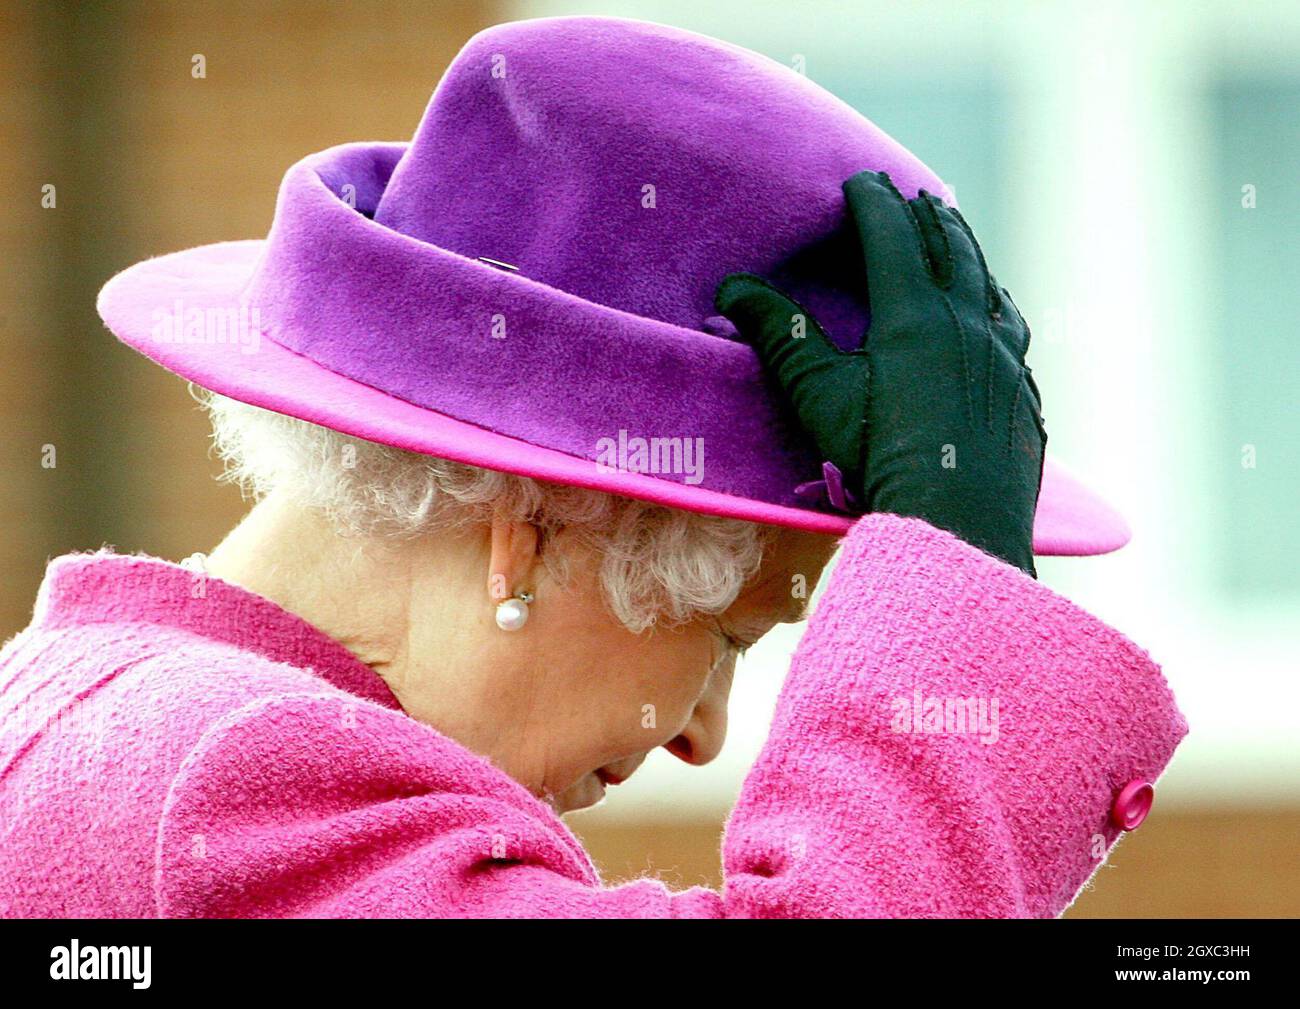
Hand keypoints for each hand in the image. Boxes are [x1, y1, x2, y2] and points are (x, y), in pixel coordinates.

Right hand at [715, 170, 1045, 575]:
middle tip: (908, 193)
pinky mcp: (1022, 389)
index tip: (860, 181)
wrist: (958, 524)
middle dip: (923, 213)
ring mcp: (1003, 354)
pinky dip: (995, 298)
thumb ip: (780, 335)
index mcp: (915, 313)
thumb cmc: (879, 459)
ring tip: (951, 229)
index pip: (892, 235)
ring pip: (986, 279)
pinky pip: (1012, 324)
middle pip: (947, 245)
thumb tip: (732, 289)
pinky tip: (995, 305)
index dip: (873, 202)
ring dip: (965, 246)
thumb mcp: (817, 396)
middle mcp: (968, 321)